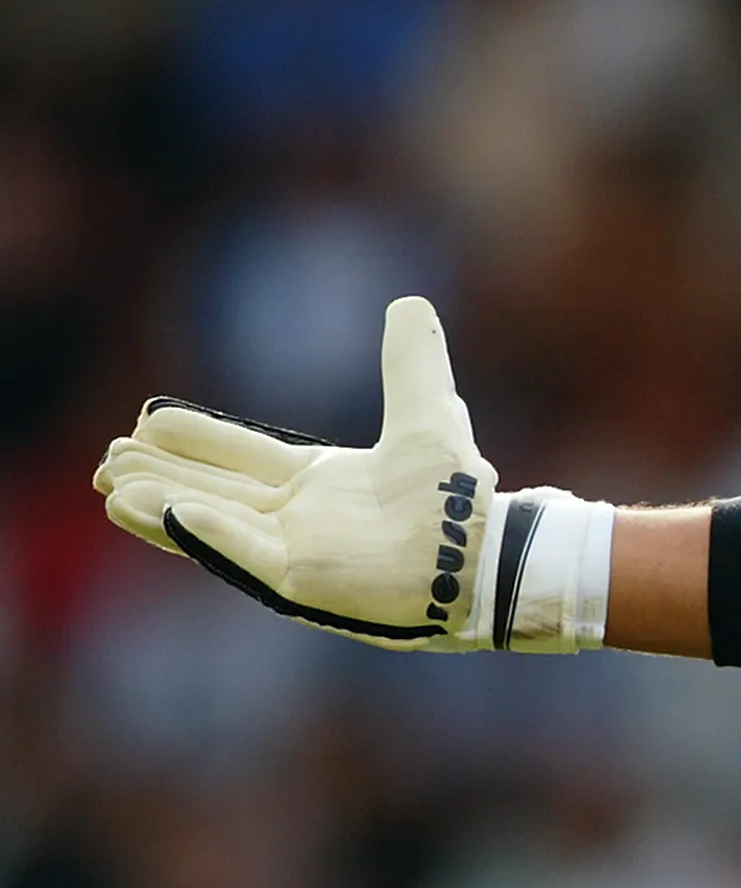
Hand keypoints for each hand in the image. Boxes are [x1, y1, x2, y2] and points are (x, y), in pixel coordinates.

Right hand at [96, 297, 501, 649]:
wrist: (487, 550)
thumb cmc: (461, 497)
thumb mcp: (430, 416)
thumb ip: (412, 364)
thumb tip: (410, 304)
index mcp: (321, 483)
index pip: (242, 455)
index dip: (195, 439)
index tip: (146, 417)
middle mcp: (301, 519)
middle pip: (213, 490)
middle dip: (160, 474)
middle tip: (107, 460)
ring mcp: (298, 553)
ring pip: (213, 523)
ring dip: (162, 504)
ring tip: (110, 488)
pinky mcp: (305, 583)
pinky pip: (245, 555)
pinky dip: (209, 534)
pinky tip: (168, 510)